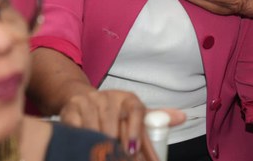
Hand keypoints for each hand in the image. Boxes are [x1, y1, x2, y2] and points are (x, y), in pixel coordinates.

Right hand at [60, 90, 185, 159]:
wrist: (81, 98)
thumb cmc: (114, 111)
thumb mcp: (135, 113)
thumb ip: (156, 119)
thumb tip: (182, 117)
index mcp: (128, 99)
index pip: (136, 112)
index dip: (135, 131)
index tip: (134, 149)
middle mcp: (109, 98)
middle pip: (114, 127)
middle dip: (116, 149)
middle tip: (121, 160)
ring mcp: (88, 103)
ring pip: (94, 131)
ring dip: (98, 147)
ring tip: (102, 157)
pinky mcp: (70, 111)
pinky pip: (76, 131)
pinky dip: (81, 143)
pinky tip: (84, 151)